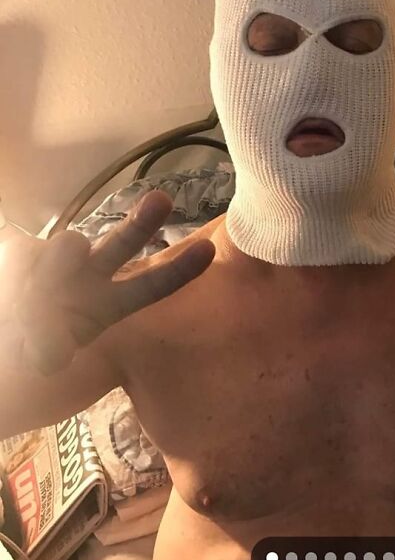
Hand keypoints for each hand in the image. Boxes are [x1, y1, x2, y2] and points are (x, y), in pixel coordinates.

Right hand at [2, 191, 214, 374]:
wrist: (5, 330)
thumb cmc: (36, 344)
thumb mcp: (46, 352)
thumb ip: (49, 350)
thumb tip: (50, 358)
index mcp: (107, 303)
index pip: (151, 286)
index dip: (179, 271)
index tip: (208, 250)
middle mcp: (89, 274)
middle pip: (122, 245)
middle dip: (142, 223)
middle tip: (163, 201)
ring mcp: (57, 259)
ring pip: (71, 245)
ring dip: (62, 262)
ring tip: (36, 293)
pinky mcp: (20, 248)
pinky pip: (16, 246)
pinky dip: (13, 257)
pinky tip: (9, 268)